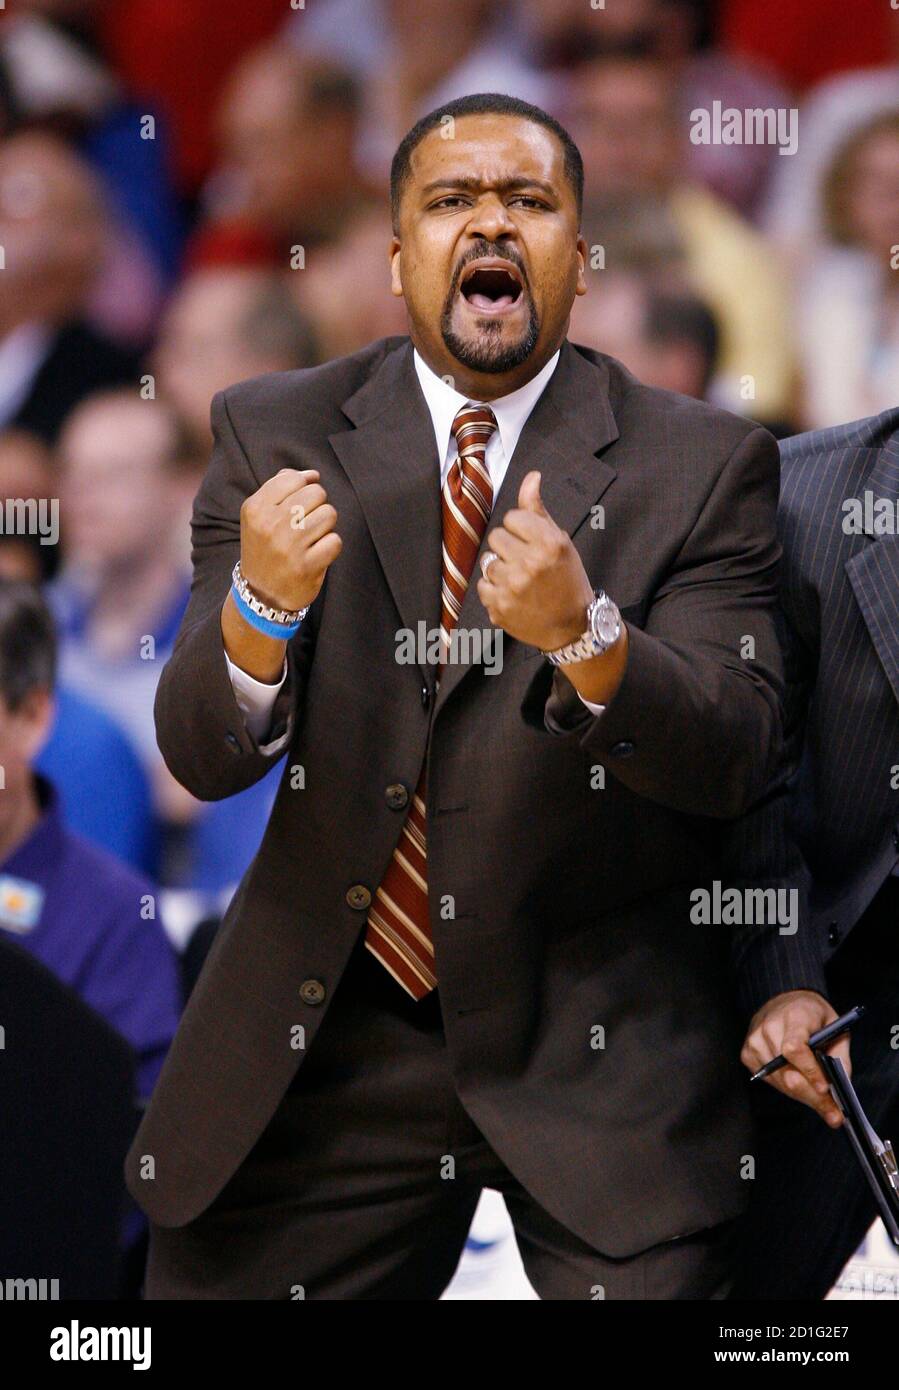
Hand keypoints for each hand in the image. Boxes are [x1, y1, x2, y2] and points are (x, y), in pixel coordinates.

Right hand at [239, 468, 341, 611]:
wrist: (262, 595)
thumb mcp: (260, 515)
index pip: (295, 479)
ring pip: (329, 514)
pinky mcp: (306, 566)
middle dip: (317, 506)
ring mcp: (288, 547)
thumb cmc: (266, 547)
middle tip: (306, 525)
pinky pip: (335, 540)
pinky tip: (317, 554)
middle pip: (316, 493)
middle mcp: (270, 525)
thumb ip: (281, 487)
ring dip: (325, 526)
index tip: (298, 506)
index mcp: (255, 508)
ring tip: (311, 538)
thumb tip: (312, 475)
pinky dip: (330, 546)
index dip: (304, 489)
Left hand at [476, 470, 593, 650]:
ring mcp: (512, 588)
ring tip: (521, 581)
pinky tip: (514, 595)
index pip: (512, 518)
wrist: (572, 626)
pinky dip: (495, 590)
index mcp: (548, 543)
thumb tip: (531, 477)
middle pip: (496, 537)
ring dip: (501, 569)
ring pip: (487, 562)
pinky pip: (482, 585)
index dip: (521, 529)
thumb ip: (538, 510)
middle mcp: (530, 564)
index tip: (533, 543)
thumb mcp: (560, 541)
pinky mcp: (499, 607)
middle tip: (527, 563)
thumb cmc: (567, 579)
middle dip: (509, 548)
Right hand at [741, 990, 851, 1126]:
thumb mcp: (837, 1029)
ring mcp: (754, 1041)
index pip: (794, 1048)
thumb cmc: (814, 1017)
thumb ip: (840, 1058)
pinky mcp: (747, 1053)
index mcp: (794, 1016)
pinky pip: (770, 1081)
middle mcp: (768, 1027)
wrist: (786, 1000)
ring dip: (803, 1095)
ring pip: (780, 1082)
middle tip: (834, 1116)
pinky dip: (788, 1088)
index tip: (825, 1089)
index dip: (809, 1071)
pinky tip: (799, 1081)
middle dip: (813, 1098)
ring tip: (820, 1097)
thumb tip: (840, 1091)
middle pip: (787, 1073)